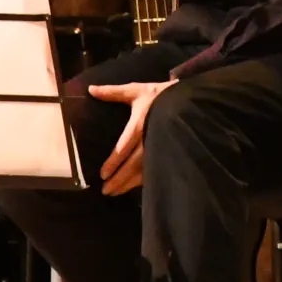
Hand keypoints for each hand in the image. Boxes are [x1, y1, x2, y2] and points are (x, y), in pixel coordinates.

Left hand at [86, 79, 175, 195]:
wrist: (190, 100)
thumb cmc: (161, 95)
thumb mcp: (137, 90)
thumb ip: (113, 92)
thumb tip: (91, 89)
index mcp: (139, 126)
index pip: (123, 149)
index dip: (113, 163)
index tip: (102, 175)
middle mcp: (149, 140)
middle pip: (131, 165)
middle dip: (118, 179)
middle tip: (105, 191)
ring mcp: (160, 149)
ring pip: (143, 172)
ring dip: (128, 184)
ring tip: (115, 192)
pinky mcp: (168, 153)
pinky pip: (155, 171)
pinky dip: (143, 181)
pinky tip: (134, 187)